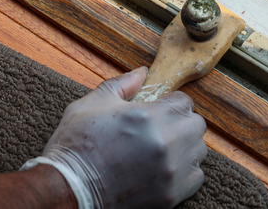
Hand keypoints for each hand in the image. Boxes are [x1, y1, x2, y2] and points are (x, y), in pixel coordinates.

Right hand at [23, 68, 207, 208]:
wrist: (68, 191)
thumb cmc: (76, 147)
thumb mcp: (92, 104)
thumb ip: (121, 84)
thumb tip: (141, 72)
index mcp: (148, 117)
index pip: (184, 102)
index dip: (170, 103)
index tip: (159, 110)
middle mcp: (166, 143)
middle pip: (196, 125)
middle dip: (181, 122)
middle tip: (160, 128)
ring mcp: (171, 171)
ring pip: (198, 151)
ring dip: (185, 146)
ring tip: (162, 149)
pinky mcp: (171, 195)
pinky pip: (196, 177)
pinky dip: (185, 171)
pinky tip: (164, 168)